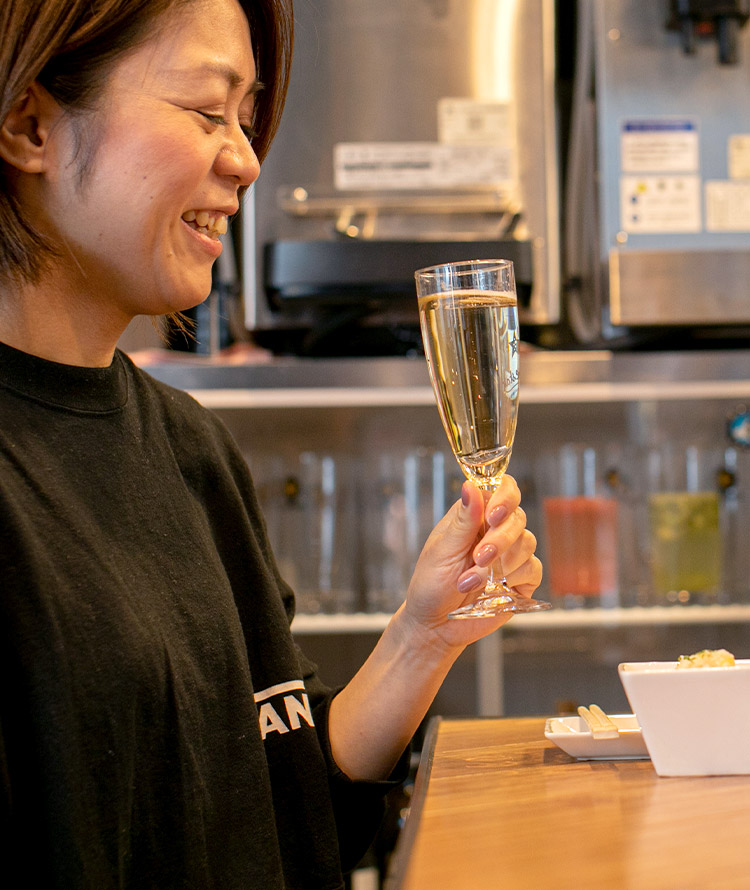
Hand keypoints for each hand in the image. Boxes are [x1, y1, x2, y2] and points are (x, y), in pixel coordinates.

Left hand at [402, 475, 542, 647]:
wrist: (434, 625)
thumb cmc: (431, 585)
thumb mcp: (442, 551)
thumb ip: (463, 520)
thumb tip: (470, 486)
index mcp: (473, 516)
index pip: (501, 490)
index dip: (505, 497)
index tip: (494, 514)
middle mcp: (494, 531)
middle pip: (518, 517)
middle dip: (500, 539)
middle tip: (478, 557)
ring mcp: (510, 556)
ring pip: (527, 542)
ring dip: (501, 563)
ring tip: (471, 581)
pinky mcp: (520, 580)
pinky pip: (533, 568)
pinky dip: (514, 577)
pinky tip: (493, 588)